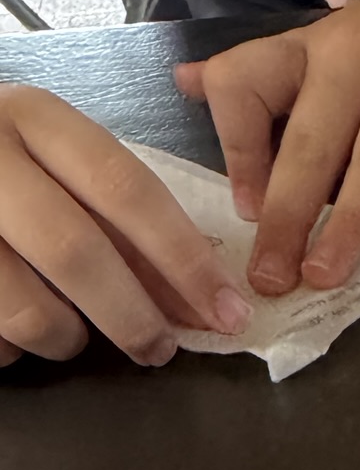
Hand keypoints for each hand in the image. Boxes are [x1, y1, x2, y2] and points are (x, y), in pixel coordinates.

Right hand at [0, 84, 247, 369]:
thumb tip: (196, 301)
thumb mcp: (62, 171)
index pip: (127, 189)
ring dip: (66, 338)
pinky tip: (11, 326)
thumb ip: (124, 228)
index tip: (228, 310)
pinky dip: (12, 348)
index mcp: (37, 120)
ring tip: (70, 334)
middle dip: (132, 316)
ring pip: (27, 309)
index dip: (185, 259)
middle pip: (76, 250)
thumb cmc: (10, 172)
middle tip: (160, 349)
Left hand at [176, 0, 359, 298]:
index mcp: (309, 52)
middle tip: (272, 276)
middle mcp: (351, 59)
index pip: (247, 85)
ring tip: (326, 273)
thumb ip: (263, 77)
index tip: (243, 209)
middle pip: (309, 142)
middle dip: (287, 216)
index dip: (236, 148)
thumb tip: (184, 83)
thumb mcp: (327, 49)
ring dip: (347, 222)